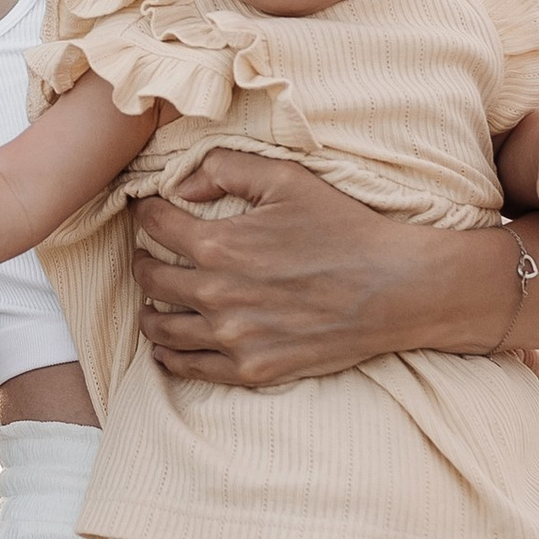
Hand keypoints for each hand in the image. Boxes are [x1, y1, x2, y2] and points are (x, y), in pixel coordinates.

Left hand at [131, 147, 517, 390]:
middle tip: (147, 254)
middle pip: (150, 278)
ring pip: (162, 327)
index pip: (155, 224)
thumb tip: (180, 186)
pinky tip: (166, 348)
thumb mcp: (287, 180)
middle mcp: (216, 295)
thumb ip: (225, 169)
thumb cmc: (344, 228)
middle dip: (143, 260)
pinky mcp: (252, 369)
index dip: (146, 211)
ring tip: (153, 299)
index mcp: (219, 245)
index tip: (149, 209)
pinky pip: (191, 368)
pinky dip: (170, 356)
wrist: (395, 289)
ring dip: (150, 309)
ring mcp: (233, 338)